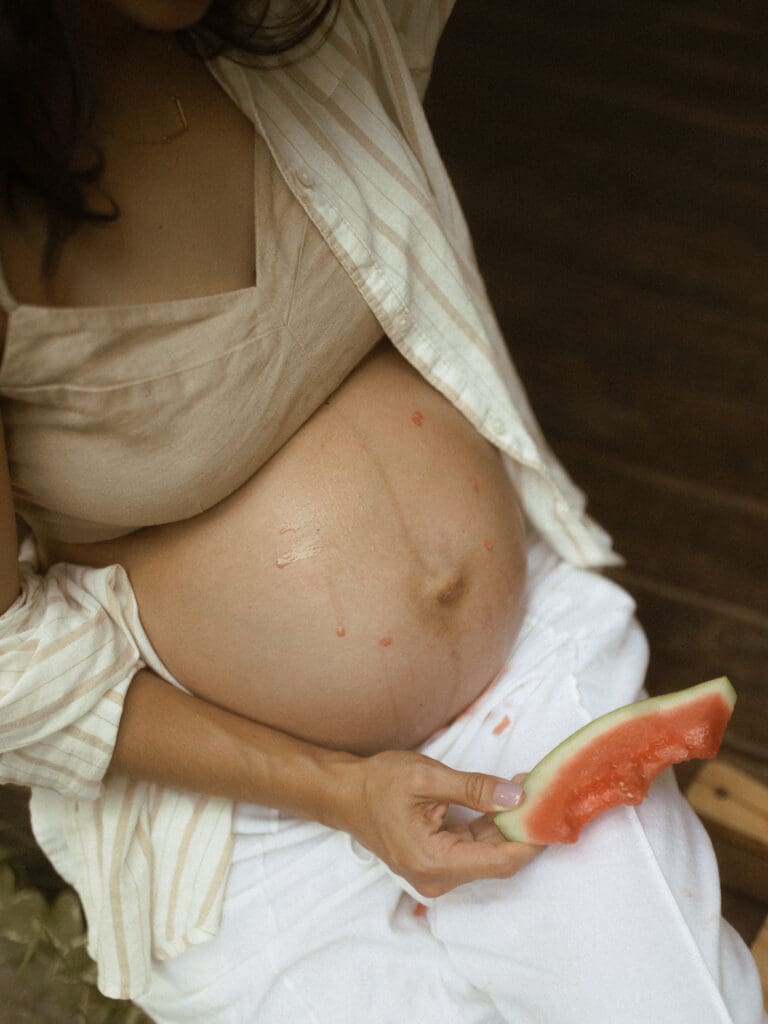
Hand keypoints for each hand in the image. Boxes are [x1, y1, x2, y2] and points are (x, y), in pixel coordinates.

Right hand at [339, 750, 543, 896]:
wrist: (345, 793)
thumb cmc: (379, 783)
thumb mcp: (428, 778)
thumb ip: (475, 789)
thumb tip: (517, 797)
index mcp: (434, 862)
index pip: (500, 861)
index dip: (531, 840)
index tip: (554, 813)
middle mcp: (437, 878)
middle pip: (497, 860)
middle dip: (522, 828)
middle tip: (544, 793)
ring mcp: (436, 873)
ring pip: (487, 854)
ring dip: (508, 826)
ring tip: (527, 791)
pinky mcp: (436, 863)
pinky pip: (473, 849)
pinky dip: (490, 827)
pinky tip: (503, 802)